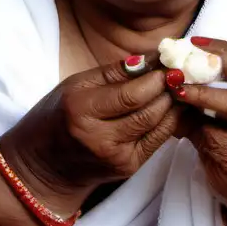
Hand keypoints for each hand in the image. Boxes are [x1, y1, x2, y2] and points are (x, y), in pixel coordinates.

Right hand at [0, 56, 187, 215]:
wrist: (43, 166)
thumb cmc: (56, 116)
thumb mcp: (75, 85)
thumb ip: (114, 72)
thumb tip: (152, 57)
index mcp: (81, 112)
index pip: (132, 94)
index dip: (156, 77)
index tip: (169, 61)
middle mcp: (100, 138)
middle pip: (150, 110)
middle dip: (170, 88)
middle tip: (183, 70)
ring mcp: (117, 157)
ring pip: (160, 125)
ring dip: (175, 103)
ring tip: (182, 84)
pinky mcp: (128, 168)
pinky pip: (158, 139)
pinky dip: (171, 119)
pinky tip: (175, 104)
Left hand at [166, 38, 226, 225]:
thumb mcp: (220, 112)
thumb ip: (202, 91)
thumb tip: (165, 68)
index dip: (220, 48)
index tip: (191, 42)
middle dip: (214, 63)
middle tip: (183, 63)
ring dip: (204, 94)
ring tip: (178, 90)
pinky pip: (222, 135)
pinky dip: (198, 125)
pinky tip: (179, 120)